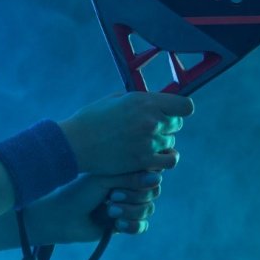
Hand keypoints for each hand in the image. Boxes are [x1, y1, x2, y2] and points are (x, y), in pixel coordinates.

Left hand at [26, 170, 164, 243]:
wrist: (61, 216)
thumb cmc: (79, 191)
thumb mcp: (106, 178)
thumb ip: (132, 177)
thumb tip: (157, 178)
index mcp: (125, 170)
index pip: (151, 171)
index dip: (143, 178)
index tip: (122, 180)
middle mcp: (129, 186)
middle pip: (153, 191)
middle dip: (135, 195)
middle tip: (112, 196)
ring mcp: (128, 205)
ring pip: (148, 209)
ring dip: (131, 210)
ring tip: (110, 211)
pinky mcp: (124, 224)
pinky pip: (142, 226)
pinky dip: (133, 225)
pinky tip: (118, 224)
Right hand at [59, 92, 193, 174]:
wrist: (75, 144)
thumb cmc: (92, 119)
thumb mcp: (116, 99)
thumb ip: (140, 99)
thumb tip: (156, 100)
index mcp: (144, 101)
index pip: (184, 106)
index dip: (180, 109)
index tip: (172, 112)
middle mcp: (150, 119)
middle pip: (177, 123)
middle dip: (167, 125)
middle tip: (151, 129)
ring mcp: (148, 141)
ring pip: (171, 142)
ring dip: (161, 142)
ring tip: (144, 143)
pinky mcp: (143, 160)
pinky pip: (169, 160)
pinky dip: (163, 159)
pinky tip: (152, 157)